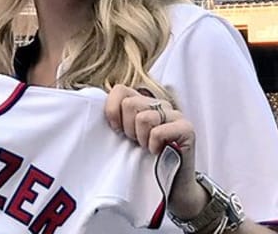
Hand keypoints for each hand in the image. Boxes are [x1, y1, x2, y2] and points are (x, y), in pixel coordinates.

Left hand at [104, 85, 206, 219]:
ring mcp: (175, 115)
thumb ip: (114, 118)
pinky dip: (154, 147)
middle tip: (137, 143)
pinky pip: (158, 132)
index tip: (117, 131)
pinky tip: (159, 152)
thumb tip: (91, 107)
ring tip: (148, 148)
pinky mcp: (186, 128)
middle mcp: (160, 104)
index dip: (112, 111)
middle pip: (129, 104)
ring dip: (142, 139)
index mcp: (143, 102)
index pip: (120, 90)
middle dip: (128, 129)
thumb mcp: (124, 136)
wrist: (170, 187)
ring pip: (144, 118)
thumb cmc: (143, 161)